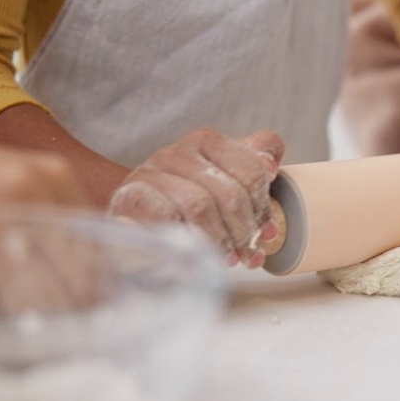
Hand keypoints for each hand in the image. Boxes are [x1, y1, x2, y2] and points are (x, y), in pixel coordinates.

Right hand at [108, 129, 283, 268]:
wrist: (134, 216)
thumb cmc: (186, 201)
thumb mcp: (224, 180)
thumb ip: (253, 167)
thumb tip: (271, 163)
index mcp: (206, 141)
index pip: (251, 170)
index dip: (264, 207)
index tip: (268, 233)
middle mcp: (177, 151)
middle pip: (229, 192)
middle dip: (244, 230)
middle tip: (248, 254)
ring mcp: (150, 171)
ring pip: (200, 205)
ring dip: (219, 239)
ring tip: (227, 259)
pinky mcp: (129, 196)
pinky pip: (166, 215)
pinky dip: (186, 236)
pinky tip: (196, 252)